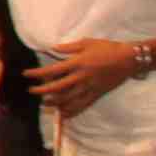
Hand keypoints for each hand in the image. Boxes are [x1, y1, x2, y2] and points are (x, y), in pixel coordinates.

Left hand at [26, 36, 145, 114]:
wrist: (128, 59)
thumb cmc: (107, 48)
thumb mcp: (87, 43)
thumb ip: (69, 47)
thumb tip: (53, 48)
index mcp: (77, 63)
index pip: (52, 70)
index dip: (37, 73)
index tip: (26, 74)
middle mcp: (81, 77)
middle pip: (57, 88)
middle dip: (42, 91)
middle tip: (31, 91)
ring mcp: (89, 87)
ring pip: (68, 99)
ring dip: (54, 102)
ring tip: (45, 103)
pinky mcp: (97, 94)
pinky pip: (82, 105)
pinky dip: (72, 110)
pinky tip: (64, 113)